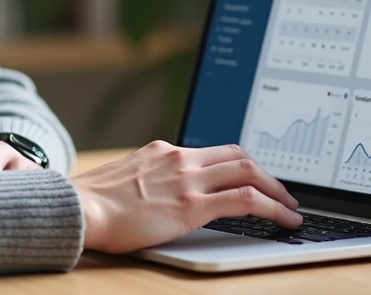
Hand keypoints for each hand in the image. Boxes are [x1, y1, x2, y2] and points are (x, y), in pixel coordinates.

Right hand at [71, 140, 301, 253]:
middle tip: (281, 192)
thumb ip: (152, 179)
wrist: (80, 210)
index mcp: (163, 151)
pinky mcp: (192, 205)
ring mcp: (187, 179)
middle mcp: (179, 158)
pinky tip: (284, 219)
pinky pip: (246, 200)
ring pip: (249, 172)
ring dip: (277, 190)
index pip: (214, 151)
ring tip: (290, 207)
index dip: (242, 164)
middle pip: (239, 155)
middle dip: (266, 173)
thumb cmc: (94, 204)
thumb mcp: (127, 178)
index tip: (254, 178)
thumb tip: (165, 193)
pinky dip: (273, 208)